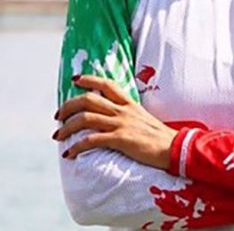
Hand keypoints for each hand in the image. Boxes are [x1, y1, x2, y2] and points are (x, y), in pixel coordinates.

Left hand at [53, 74, 178, 169]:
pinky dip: (76, 146)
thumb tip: (116, 121)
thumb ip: (130, 116)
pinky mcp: (121, 139)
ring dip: (67, 127)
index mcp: (129, 103)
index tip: (75, 80)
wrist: (175, 149)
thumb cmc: (161, 138)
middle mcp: (123, 110)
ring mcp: (121, 124)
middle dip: (68, 106)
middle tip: (58, 116)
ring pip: (85, 118)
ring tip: (58, 136)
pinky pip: (91, 140)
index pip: (106, 84)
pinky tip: (69, 154)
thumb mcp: (144, 119)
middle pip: (88, 100)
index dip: (88, 79)